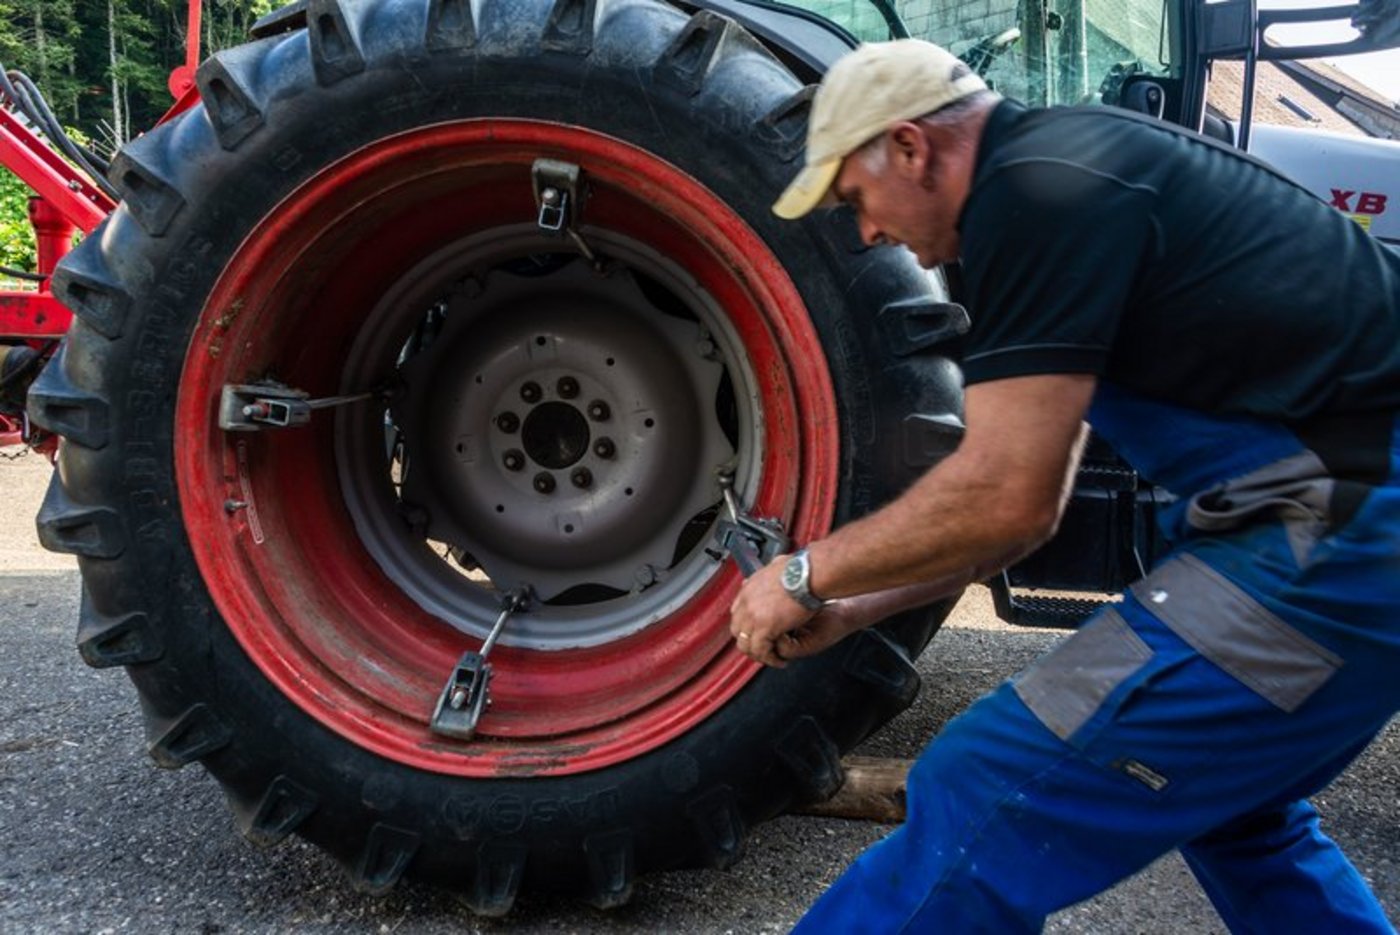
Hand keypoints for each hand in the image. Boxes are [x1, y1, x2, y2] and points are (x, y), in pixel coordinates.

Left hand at [728, 557, 862, 667]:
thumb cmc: (800, 569)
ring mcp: (752, 616)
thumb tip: (776, 566)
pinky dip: (770, 659)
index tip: (757, 631)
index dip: (747, 624)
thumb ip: (772, 571)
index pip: (737, 612)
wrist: (807, 574)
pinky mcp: (764, 628)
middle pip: (737, 630)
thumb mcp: (779, 565)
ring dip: (759, 654)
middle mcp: (746, 602)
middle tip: (764, 648)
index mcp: (748, 588)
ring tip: (772, 658)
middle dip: (750, 641)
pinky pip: (760, 651)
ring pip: (746, 644)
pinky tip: (780, 661)